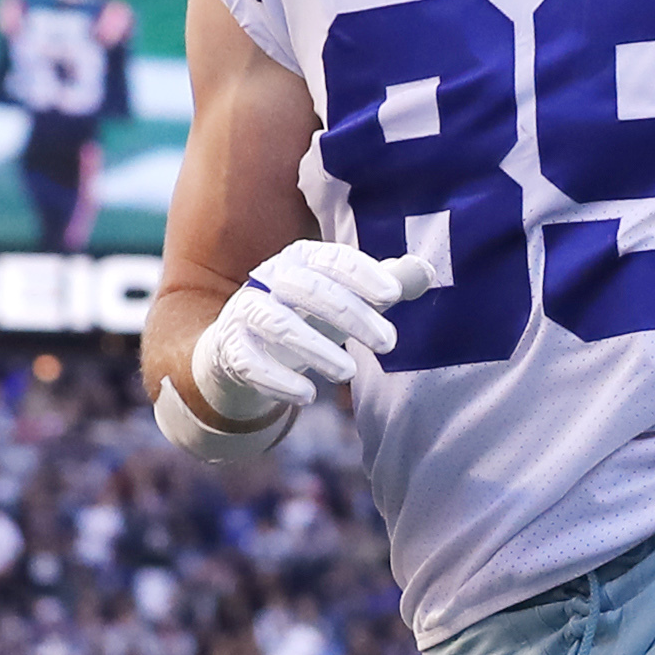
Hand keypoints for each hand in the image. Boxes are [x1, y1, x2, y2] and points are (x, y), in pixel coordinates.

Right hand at [190, 238, 416, 424]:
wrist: (243, 349)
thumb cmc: (307, 316)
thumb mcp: (346, 299)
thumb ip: (385, 286)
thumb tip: (425, 272)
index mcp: (302, 258)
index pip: (334, 259)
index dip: (363, 274)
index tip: (394, 295)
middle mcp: (270, 278)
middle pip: (310, 289)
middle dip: (351, 314)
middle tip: (389, 343)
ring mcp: (246, 311)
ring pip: (277, 323)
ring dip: (315, 348)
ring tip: (349, 372)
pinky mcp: (230, 348)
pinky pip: (249, 361)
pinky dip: (278, 380)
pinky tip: (308, 397)